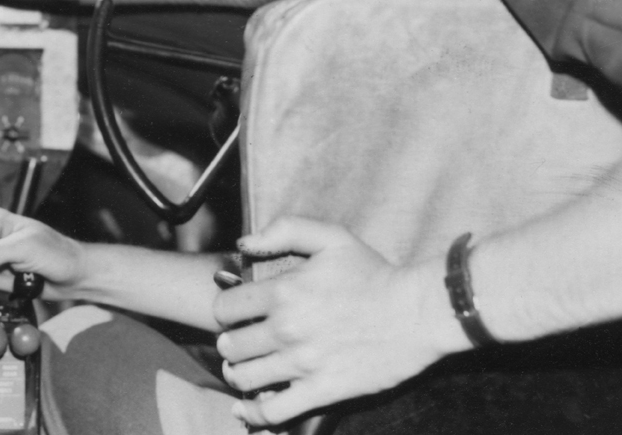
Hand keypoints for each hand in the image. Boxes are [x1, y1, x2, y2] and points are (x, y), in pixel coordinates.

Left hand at [213, 217, 460, 428]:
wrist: (418, 313)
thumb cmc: (374, 273)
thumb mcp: (330, 237)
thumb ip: (284, 230)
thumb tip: (243, 244)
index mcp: (283, 291)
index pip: (225, 308)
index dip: (225, 311)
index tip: (236, 313)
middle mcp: (286, 329)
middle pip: (230, 345)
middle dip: (230, 343)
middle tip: (241, 342)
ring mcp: (303, 363)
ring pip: (244, 377)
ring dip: (237, 374)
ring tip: (245, 369)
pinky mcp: (323, 391)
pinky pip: (274, 410)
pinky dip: (254, 411)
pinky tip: (248, 407)